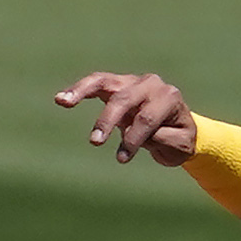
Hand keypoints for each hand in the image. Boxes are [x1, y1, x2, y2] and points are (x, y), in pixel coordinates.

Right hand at [53, 72, 198, 166]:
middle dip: (108, 121)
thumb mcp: (179, 146)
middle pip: (125, 100)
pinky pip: (96, 84)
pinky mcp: (117, 85)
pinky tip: (61, 99)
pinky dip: (78, 90)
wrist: (180, 126)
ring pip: (105, 83)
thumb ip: (163, 139)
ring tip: (63, 101)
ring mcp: (132, 82)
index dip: (134, 138)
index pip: (148, 117)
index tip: (122, 157)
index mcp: (169, 97)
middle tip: (95, 142)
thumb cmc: (179, 139)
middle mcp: (150, 84)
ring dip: (83, 92)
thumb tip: (140, 134)